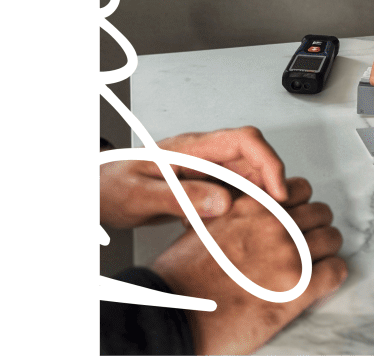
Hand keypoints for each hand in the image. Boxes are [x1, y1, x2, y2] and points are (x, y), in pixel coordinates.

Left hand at [99, 126, 287, 229]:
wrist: (94, 191)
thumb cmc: (112, 185)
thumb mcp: (141, 194)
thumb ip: (181, 197)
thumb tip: (223, 201)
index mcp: (192, 148)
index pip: (244, 140)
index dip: (269, 162)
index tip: (278, 192)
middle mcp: (203, 156)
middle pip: (253, 160)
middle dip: (270, 187)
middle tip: (274, 218)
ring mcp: (203, 171)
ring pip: (247, 179)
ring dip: (255, 202)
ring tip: (252, 228)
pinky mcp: (201, 187)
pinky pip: (231, 196)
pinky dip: (237, 213)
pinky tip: (223, 233)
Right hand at [152, 176, 346, 355]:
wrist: (178, 313)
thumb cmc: (183, 276)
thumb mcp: (204, 225)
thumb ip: (234, 213)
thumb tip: (249, 214)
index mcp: (251, 205)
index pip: (297, 189)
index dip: (298, 205)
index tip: (295, 217)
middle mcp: (273, 223)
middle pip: (319, 211)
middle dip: (314, 226)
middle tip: (307, 242)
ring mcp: (288, 254)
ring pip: (332, 237)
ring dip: (325, 249)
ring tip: (315, 263)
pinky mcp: (299, 288)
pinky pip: (336, 270)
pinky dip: (332, 274)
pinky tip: (320, 282)